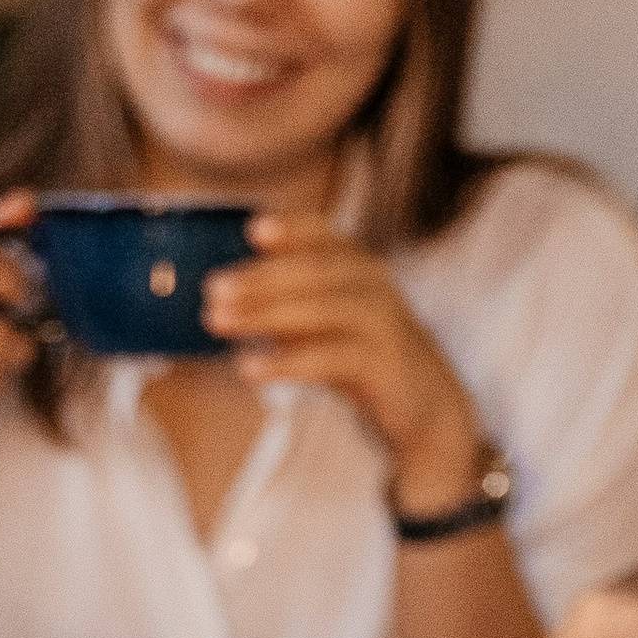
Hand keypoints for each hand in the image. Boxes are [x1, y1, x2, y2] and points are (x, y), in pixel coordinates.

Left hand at [202, 213, 486, 509]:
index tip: (252, 230)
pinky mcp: (382, 365)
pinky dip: (286, 362)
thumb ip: (288, 308)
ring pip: (321, 308)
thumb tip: (225, 302)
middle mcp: (374, 287)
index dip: (292, 230)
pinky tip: (250, 367)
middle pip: (314, 271)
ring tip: (219, 321)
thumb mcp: (327, 324)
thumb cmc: (364, 358)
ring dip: (265, 313)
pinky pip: (329, 358)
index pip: (325, 237)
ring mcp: (382, 324)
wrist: (425, 407)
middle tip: (213, 289)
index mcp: (359, 268)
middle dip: (260, 278)